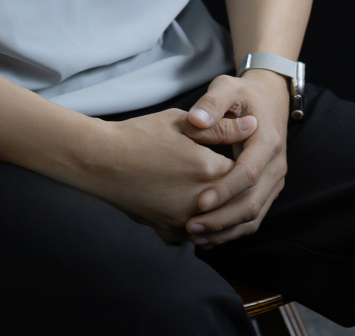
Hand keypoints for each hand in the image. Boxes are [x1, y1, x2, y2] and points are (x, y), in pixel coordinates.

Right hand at [84, 107, 257, 243]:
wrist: (101, 160)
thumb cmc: (140, 135)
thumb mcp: (182, 123)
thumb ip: (221, 127)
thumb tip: (254, 126)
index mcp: (208, 170)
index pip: (243, 171)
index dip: (241, 160)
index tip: (235, 152)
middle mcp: (201, 201)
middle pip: (233, 198)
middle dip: (232, 185)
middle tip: (222, 169)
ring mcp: (184, 220)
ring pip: (217, 218)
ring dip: (219, 206)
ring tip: (211, 188)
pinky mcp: (169, 231)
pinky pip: (196, 230)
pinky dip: (199, 219)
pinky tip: (192, 203)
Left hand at [184, 70, 289, 248]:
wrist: (269, 97)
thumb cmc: (243, 93)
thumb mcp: (227, 87)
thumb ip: (212, 103)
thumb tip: (196, 120)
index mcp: (267, 141)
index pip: (247, 173)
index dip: (224, 190)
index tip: (199, 203)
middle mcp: (275, 165)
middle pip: (253, 202)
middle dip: (222, 219)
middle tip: (191, 227)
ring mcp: (274, 179)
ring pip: (255, 215)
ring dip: (227, 230)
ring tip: (196, 237)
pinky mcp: (268, 187)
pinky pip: (254, 215)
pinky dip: (233, 229)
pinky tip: (209, 236)